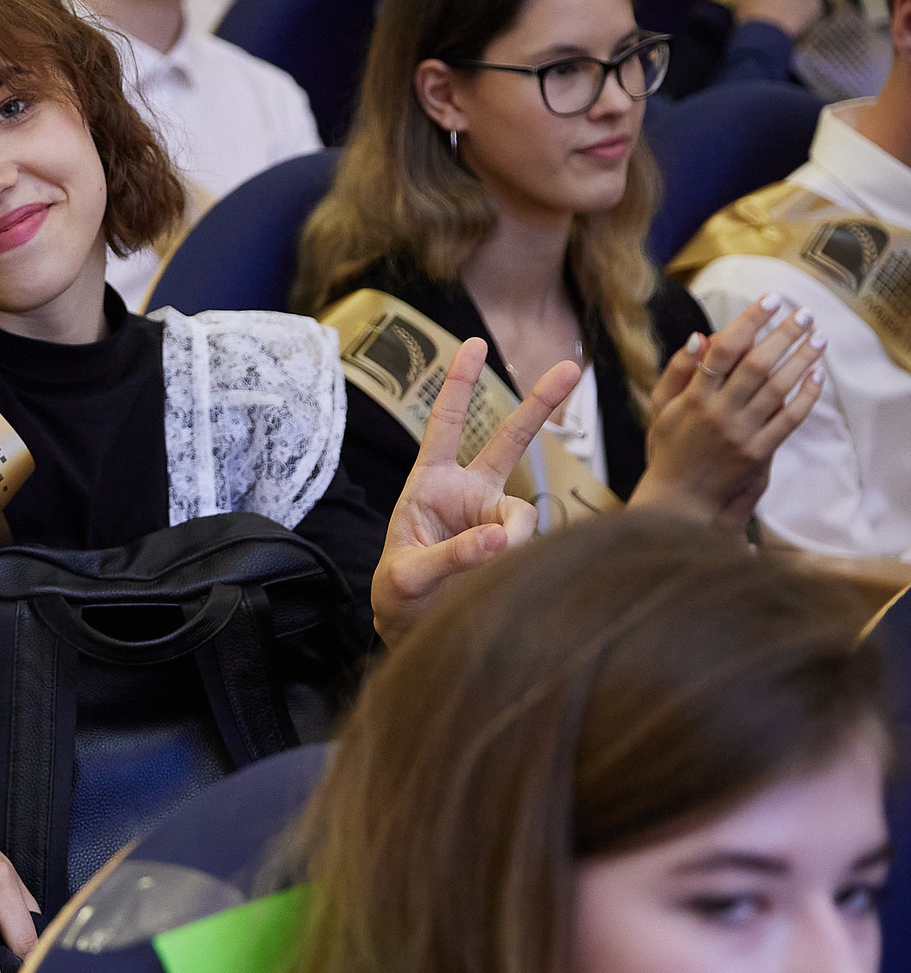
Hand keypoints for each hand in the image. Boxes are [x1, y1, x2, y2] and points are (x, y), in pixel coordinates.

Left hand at [371, 337, 580, 643]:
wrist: (414, 629)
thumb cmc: (400, 595)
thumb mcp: (408, 577)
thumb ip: (453, 556)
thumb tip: (504, 537)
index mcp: (429, 484)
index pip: (444, 424)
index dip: (459, 384)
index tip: (475, 343)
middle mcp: (468, 493)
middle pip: (508, 440)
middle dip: (539, 403)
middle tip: (571, 366)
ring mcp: (495, 517)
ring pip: (523, 514)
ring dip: (510, 541)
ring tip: (481, 572)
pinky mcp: (515, 544)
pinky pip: (530, 544)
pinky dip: (519, 561)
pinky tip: (496, 580)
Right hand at [633, 298, 824, 522]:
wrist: (679, 500)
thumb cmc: (668, 449)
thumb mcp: (659, 409)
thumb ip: (676, 372)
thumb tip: (700, 337)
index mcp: (693, 397)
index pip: (723, 349)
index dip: (749, 321)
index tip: (770, 300)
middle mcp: (718, 412)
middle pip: (757, 364)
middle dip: (784, 334)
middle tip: (804, 313)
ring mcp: (741, 433)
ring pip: (778, 388)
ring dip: (802, 359)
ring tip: (819, 336)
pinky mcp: (759, 453)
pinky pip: (789, 419)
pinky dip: (806, 395)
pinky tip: (817, 375)